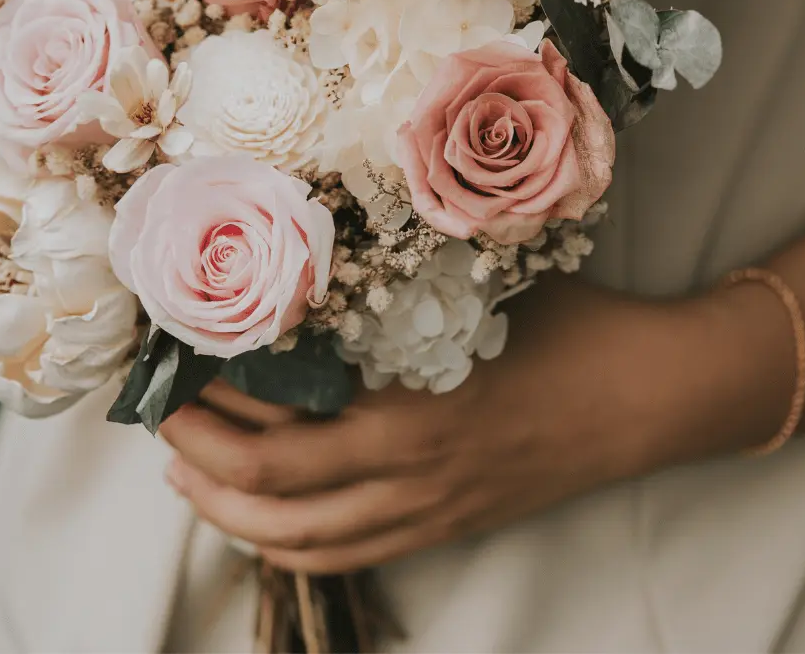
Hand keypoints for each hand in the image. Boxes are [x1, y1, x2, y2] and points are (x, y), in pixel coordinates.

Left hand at [160, 276, 796, 574]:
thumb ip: (388, 280)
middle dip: (200, 463)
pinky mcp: (445, 526)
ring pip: (302, 542)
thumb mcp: (468, 279)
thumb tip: (302, 249)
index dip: (209, 412)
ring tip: (188, 473)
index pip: (275, 438)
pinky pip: (349, 555)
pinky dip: (289, 546)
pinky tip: (261, 518)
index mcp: (405, 411)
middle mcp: (406, 476)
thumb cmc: (561, 319)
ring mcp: (427, 512)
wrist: (645, 393)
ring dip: (231, 514)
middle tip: (159, 417)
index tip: (170, 366)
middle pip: (271, 498)